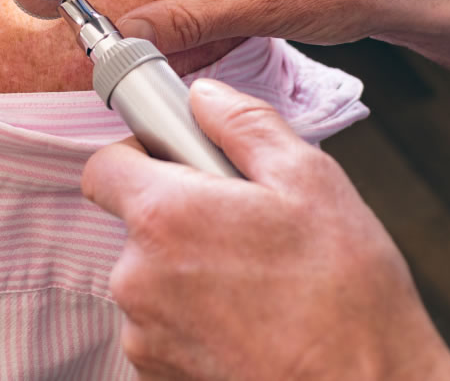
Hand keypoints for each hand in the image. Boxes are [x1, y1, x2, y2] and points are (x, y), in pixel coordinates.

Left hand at [82, 79, 449, 380]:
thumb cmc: (346, 293)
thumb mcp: (308, 178)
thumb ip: (242, 124)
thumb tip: (204, 97)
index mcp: (164, 217)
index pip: (103, 168)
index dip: (139, 155)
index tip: (178, 160)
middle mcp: (138, 279)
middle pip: (135, 223)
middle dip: (180, 213)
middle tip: (244, 222)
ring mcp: (145, 335)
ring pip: (152, 275)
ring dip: (190, 267)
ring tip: (257, 278)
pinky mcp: (160, 376)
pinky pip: (164, 323)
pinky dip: (196, 315)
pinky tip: (251, 318)